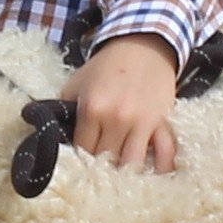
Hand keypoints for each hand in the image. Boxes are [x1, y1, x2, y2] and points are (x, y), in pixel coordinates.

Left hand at [64, 34, 184, 173]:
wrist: (143, 45)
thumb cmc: (106, 67)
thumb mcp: (77, 83)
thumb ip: (65, 110)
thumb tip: (57, 137)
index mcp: (92, 109)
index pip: (82, 151)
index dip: (80, 160)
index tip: (81, 163)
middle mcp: (116, 118)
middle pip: (105, 162)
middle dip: (100, 169)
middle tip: (99, 173)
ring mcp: (141, 122)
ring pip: (131, 165)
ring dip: (125, 174)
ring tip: (121, 177)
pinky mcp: (162, 122)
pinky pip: (165, 154)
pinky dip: (160, 169)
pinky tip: (153, 176)